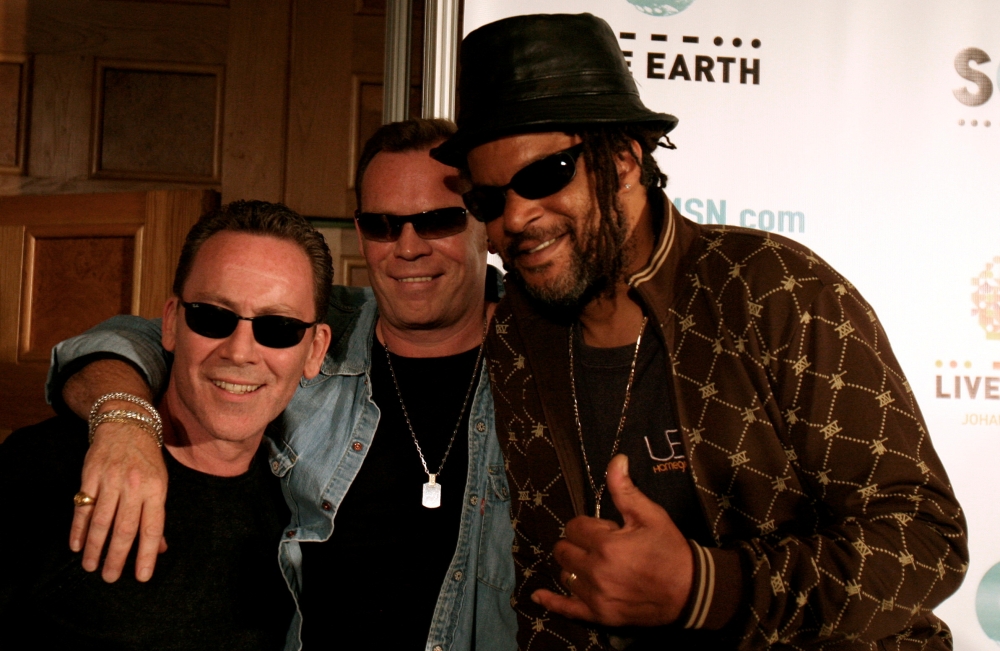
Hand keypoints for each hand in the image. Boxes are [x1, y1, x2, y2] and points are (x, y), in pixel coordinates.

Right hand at [71, 419, 167, 581]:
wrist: (126, 424)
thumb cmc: (147, 459)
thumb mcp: (160, 482)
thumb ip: (156, 515)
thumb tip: (159, 549)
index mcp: (157, 489)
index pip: (153, 527)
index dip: (146, 554)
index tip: (141, 576)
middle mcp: (134, 485)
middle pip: (125, 527)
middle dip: (117, 557)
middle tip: (110, 578)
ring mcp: (111, 480)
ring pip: (101, 520)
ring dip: (95, 547)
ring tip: (91, 567)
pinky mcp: (90, 475)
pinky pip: (83, 507)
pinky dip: (79, 529)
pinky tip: (77, 545)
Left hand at [531, 454, 693, 626]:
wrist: (690, 591)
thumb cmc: (669, 551)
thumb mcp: (650, 515)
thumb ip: (625, 490)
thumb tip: (616, 460)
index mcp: (607, 545)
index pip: (574, 527)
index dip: (588, 525)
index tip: (606, 530)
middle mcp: (596, 572)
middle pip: (564, 551)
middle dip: (577, 543)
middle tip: (599, 545)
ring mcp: (596, 596)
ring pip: (565, 575)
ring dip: (574, 567)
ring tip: (595, 565)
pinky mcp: (600, 615)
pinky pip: (567, 609)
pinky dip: (552, 602)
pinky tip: (538, 596)